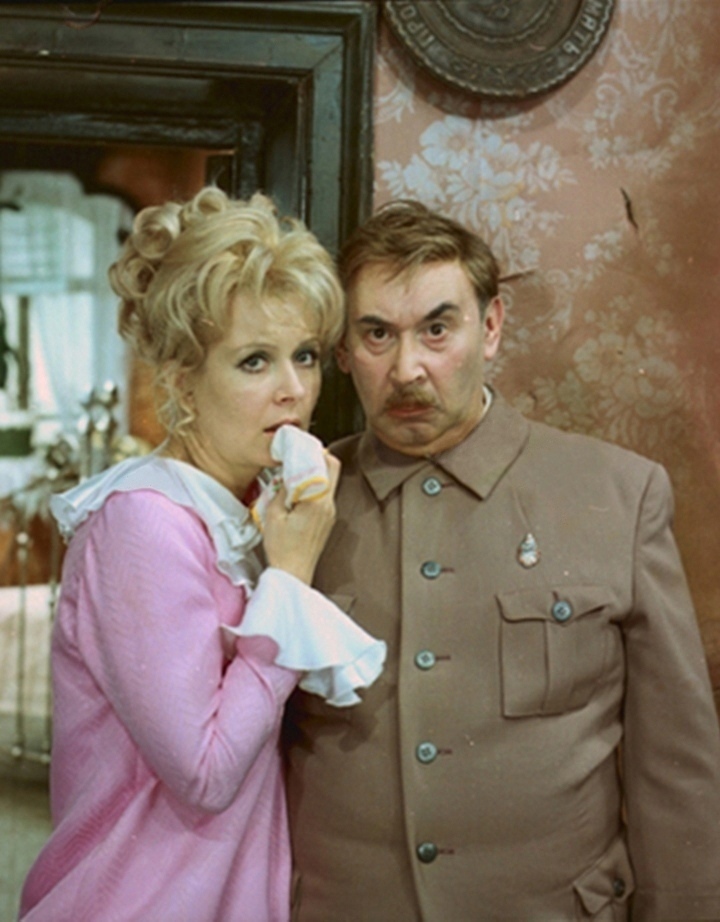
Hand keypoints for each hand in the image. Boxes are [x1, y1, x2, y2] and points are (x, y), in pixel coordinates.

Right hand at [262, 453, 340, 584]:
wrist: (293, 574)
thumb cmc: (283, 549)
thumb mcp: (274, 514)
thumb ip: (283, 489)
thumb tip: (288, 473)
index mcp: (318, 501)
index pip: (328, 464)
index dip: (316, 451)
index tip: (301, 448)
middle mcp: (329, 505)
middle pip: (333, 470)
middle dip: (318, 459)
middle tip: (299, 457)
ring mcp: (330, 514)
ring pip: (328, 483)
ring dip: (314, 474)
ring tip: (293, 477)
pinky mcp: (327, 521)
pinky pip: (323, 496)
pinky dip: (313, 488)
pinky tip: (296, 494)